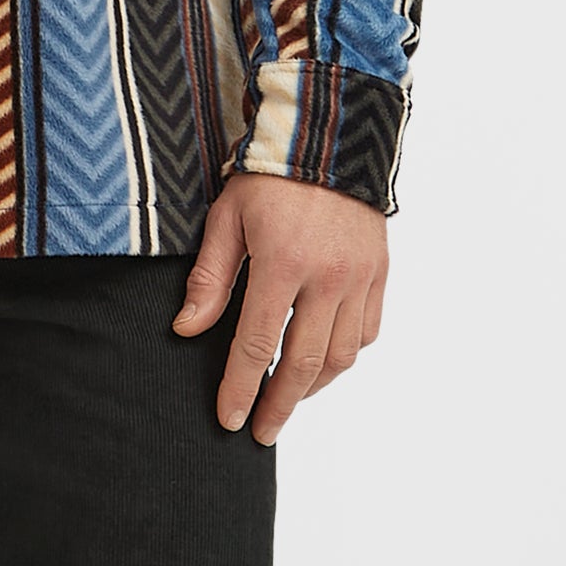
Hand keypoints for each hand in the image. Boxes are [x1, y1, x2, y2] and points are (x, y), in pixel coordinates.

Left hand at [175, 172, 389, 442]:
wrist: (332, 134)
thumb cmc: (270, 173)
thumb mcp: (227, 217)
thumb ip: (209, 277)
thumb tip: (186, 329)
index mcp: (284, 263)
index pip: (256, 345)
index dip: (240, 388)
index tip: (229, 420)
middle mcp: (329, 277)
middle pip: (304, 364)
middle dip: (279, 405)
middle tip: (261, 432)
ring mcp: (360, 277)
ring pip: (341, 355)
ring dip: (313, 385)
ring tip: (288, 399)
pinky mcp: (379, 272)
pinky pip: (367, 331)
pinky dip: (345, 354)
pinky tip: (323, 360)